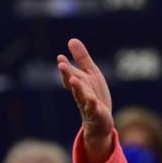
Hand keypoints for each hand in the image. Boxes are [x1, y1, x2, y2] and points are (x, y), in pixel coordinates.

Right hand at [56, 38, 113, 162]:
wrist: (101, 122)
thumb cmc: (94, 96)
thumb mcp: (90, 74)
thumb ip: (81, 59)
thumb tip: (71, 40)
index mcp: (79, 84)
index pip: (70, 75)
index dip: (66, 67)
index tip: (60, 58)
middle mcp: (81, 94)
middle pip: (73, 84)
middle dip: (67, 74)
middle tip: (61, 65)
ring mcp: (88, 105)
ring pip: (82, 96)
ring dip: (77, 88)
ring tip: (73, 79)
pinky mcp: (97, 115)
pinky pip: (94, 110)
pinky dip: (93, 106)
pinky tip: (93, 101)